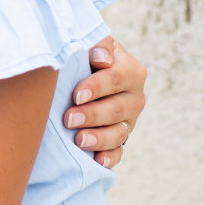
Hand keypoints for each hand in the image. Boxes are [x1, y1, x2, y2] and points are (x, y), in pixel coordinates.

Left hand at [65, 36, 145, 167]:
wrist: (83, 72)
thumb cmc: (85, 55)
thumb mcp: (92, 43)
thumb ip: (98, 44)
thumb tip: (100, 57)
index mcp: (131, 71)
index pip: (116, 79)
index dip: (96, 87)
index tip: (75, 95)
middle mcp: (134, 98)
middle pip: (117, 109)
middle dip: (92, 115)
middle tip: (69, 119)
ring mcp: (128, 121)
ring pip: (119, 133)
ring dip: (100, 138)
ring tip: (79, 140)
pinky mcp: (119, 138)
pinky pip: (118, 152)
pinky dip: (109, 157)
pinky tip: (97, 161)